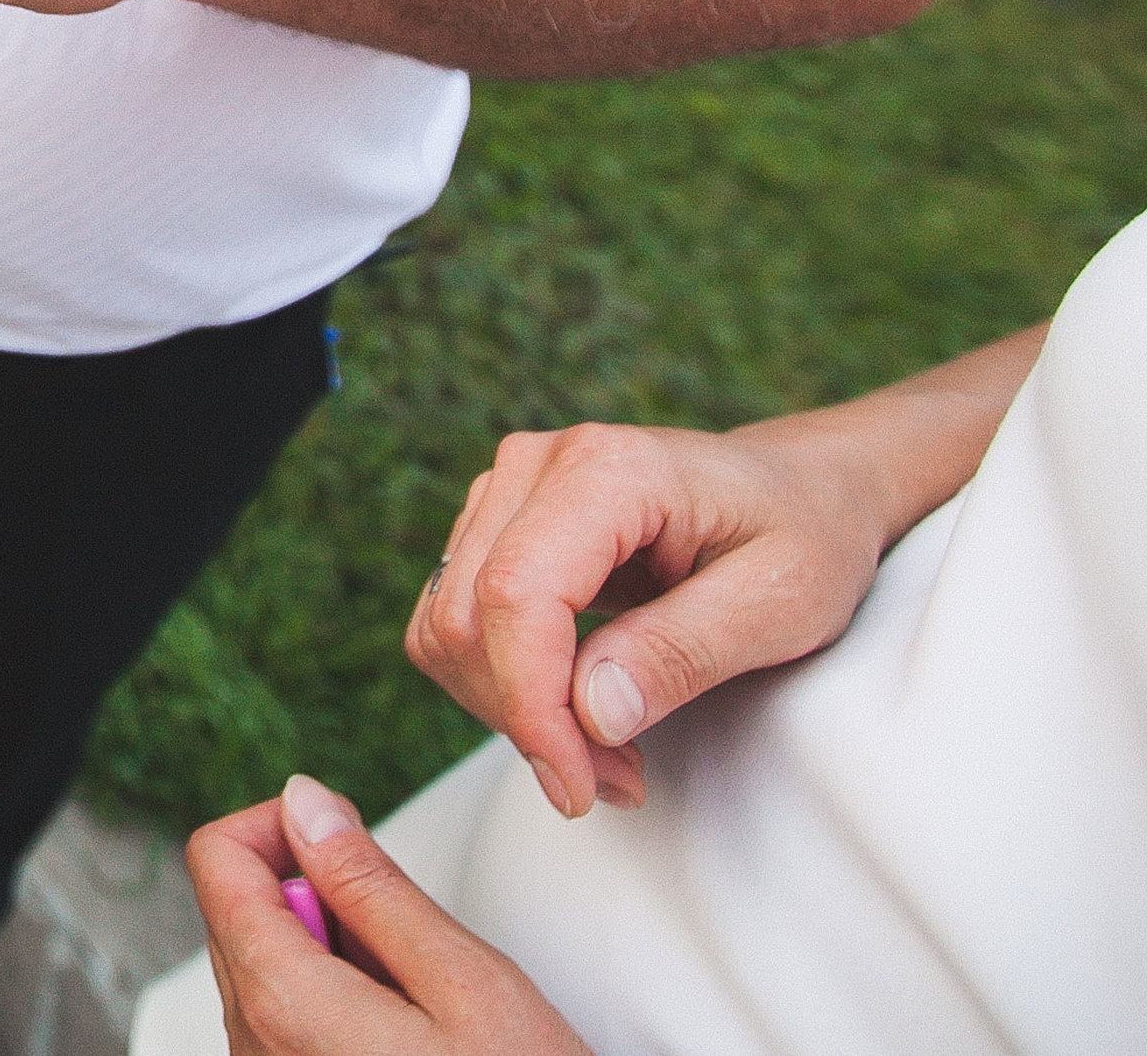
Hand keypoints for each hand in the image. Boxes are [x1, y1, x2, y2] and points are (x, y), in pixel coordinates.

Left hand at [185, 775, 589, 1055]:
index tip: (349, 837)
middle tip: (401, 925)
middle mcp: (252, 1047)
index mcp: (284, 1004)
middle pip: (234, 910)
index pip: (216, 860)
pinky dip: (327, 998)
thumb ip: (371, 885)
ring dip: (323, 947)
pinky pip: (279, 1019)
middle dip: (308, 888)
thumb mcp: (464, 981)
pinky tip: (398, 1031)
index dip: (280, 825)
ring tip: (410, 992)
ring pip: (259, 965)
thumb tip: (304, 802)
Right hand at [406, 421, 890, 818]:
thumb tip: (590, 715)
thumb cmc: (806, 534)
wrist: (802, 487)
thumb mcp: (780, 601)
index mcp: (609, 469)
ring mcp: (505, 491)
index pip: (517, 592)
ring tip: (603, 753)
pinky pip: (455, 624)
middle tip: (612, 782)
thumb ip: (683, 653)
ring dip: (509, 712)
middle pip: (467, 617)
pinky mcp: (494, 527)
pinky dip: (501, 687)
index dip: (531, 704)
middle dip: (526, 721)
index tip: (576, 787)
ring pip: (447, 628)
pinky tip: (575, 713)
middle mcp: (536, 466)